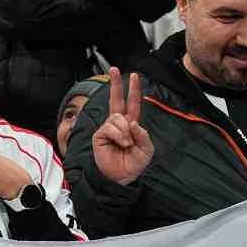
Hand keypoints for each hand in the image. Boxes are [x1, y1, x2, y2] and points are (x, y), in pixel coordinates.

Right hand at [91, 68, 154, 185]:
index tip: (134, 76)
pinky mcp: (100, 135)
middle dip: (115, 84)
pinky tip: (120, 144)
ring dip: (125, 130)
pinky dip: (119, 135)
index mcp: (131, 124)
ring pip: (117, 117)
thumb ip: (143, 134)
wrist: (121, 177)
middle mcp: (119, 124)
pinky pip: (110, 127)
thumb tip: (131, 122)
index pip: (133, 104)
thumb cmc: (133, 164)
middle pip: (116, 100)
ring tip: (126, 144)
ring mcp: (109, 128)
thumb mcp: (146, 149)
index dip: (134, 90)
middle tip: (113, 69)